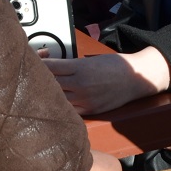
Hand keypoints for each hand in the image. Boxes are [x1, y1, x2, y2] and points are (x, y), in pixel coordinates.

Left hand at [45, 49, 168, 114]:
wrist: (136, 78)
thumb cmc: (116, 65)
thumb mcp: (91, 59)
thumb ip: (72, 65)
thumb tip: (52, 68)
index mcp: (81, 67)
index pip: (50, 66)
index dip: (39, 63)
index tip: (34, 61)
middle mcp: (81, 84)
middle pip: (50, 83)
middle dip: (40, 78)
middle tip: (35, 75)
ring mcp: (85, 99)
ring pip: (57, 98)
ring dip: (48, 94)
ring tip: (42, 90)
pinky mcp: (90, 110)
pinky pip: (69, 110)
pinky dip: (61, 106)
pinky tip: (56, 102)